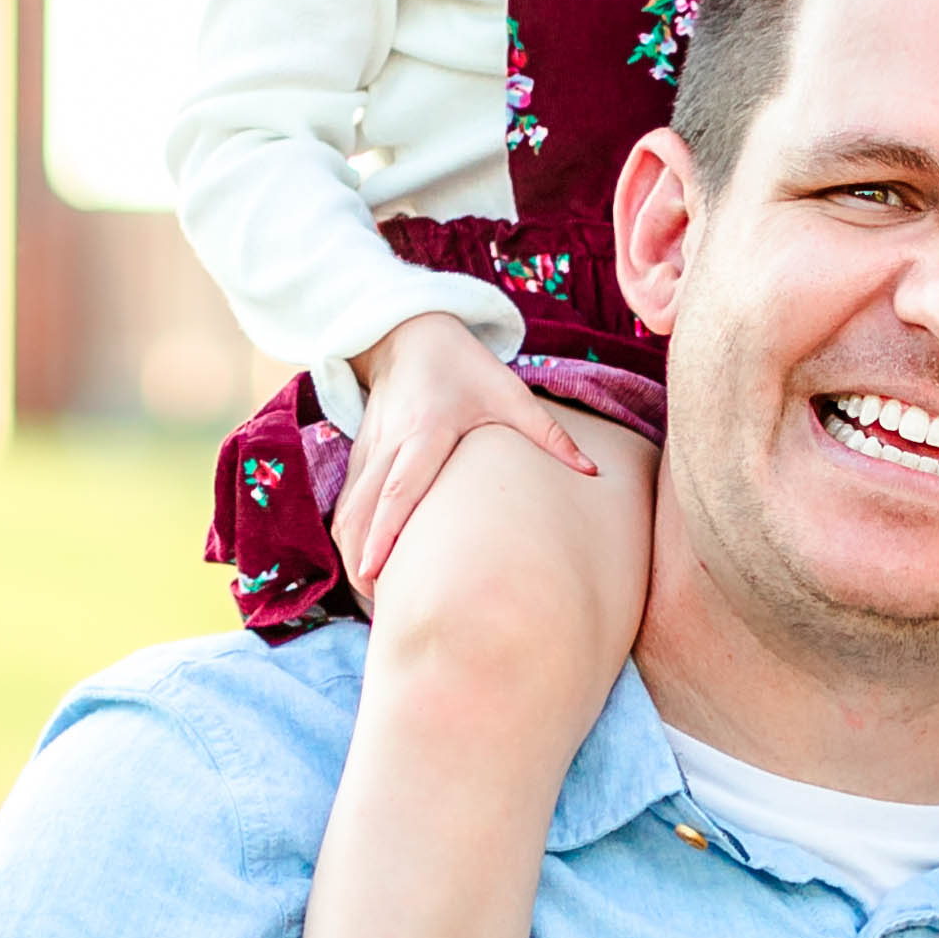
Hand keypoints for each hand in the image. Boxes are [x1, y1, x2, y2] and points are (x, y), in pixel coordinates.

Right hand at [337, 310, 608, 599]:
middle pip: (364, 509)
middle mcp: (392, 444)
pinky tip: (365, 561)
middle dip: (362, 555)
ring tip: (372, 594)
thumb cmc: (464, 366)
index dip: (384, 530)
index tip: (374, 569)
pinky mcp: (360, 453)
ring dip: (354, 550)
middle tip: (375, 603)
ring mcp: (370, 449)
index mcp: (427, 432)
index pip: (399, 489)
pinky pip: (347, 501)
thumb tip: (591, 470)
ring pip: (348, 509)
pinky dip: (351, 533)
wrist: (409, 334)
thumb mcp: (509, 393)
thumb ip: (549, 434)